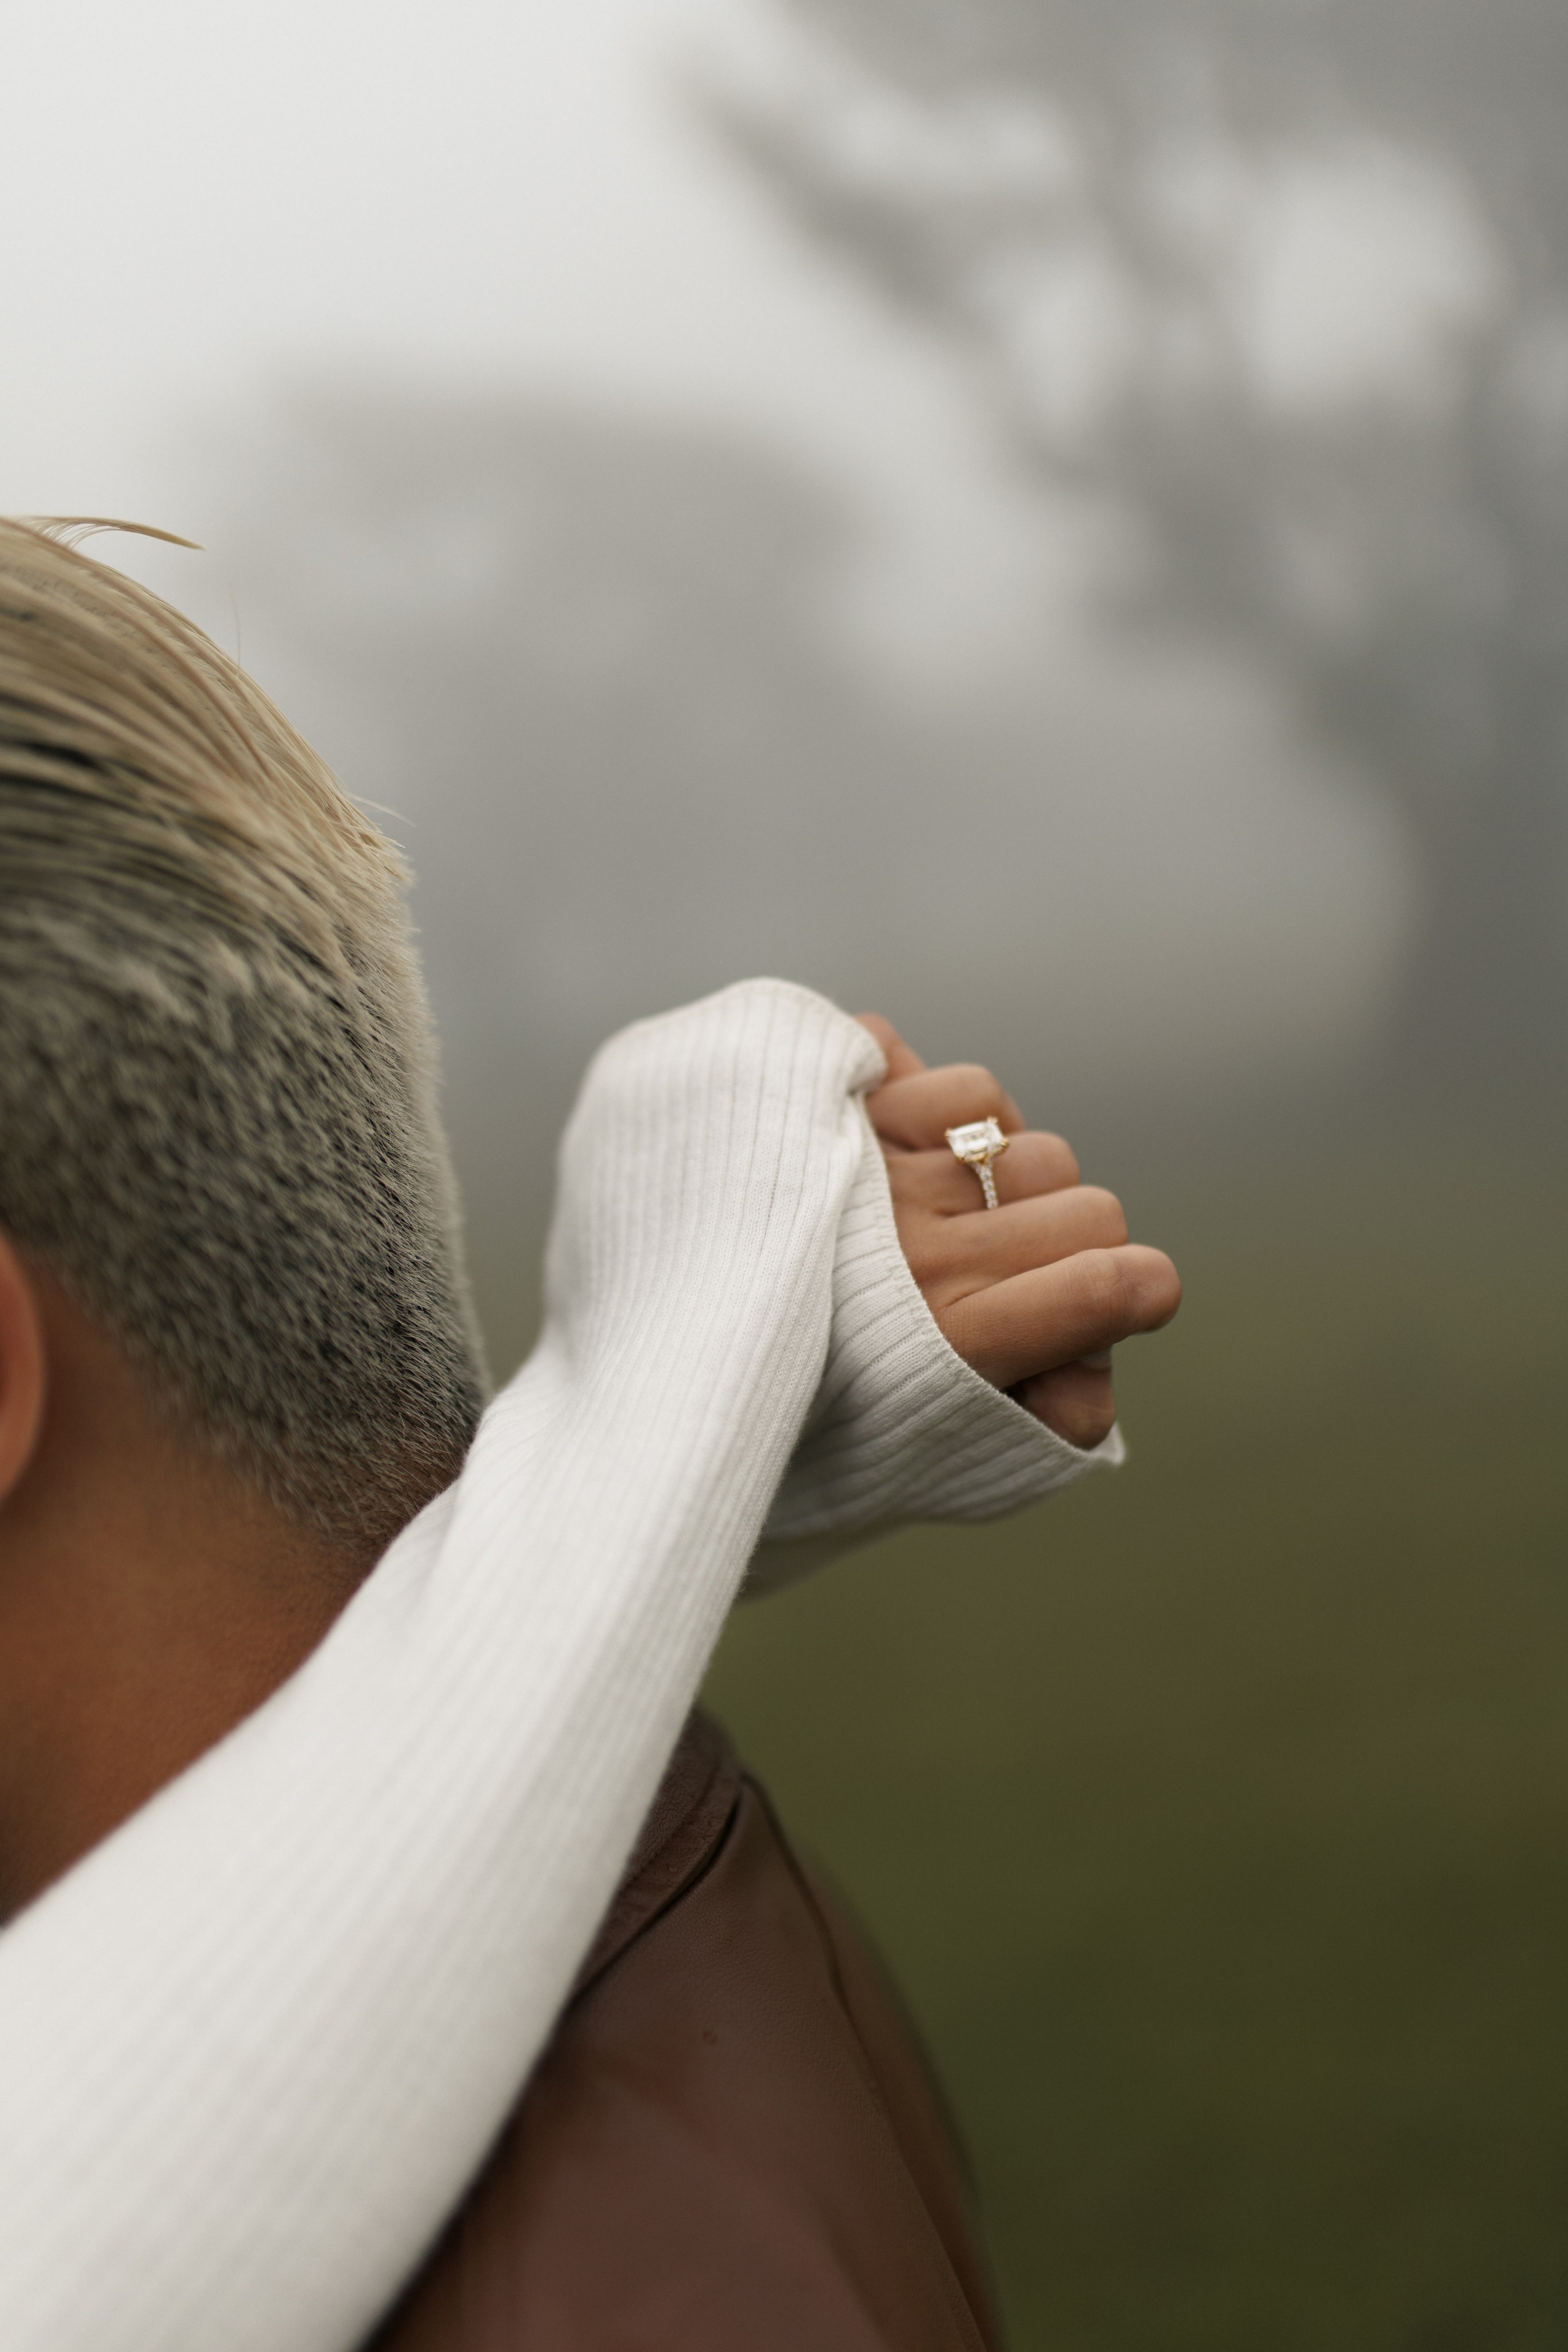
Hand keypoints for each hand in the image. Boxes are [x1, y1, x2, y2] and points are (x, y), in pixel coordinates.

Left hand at [856, 1017, 1179, 1448]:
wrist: (677, 1375)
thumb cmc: (825, 1420)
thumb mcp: (942, 1457)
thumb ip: (1049, 1426)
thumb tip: (1096, 1381)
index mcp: (956, 1334)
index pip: (1116, 1284)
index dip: (1139, 1291)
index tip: (1115, 1299)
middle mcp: (916, 1245)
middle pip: (1082, 1200)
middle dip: (1066, 1236)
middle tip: (1007, 1270)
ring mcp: (864, 1168)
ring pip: (1002, 1119)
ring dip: (992, 1157)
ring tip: (946, 1206)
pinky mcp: (813, 1113)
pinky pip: (910, 1062)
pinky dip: (913, 1093)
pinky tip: (892, 1148)